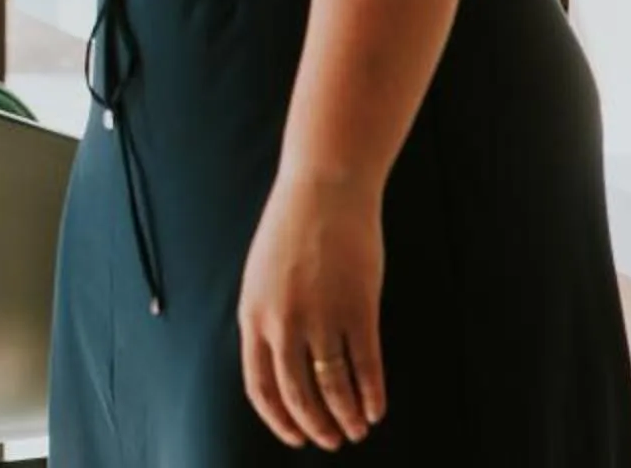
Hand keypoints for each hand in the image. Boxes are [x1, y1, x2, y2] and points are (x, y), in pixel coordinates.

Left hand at [237, 172, 386, 449]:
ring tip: (356, 430)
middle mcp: (283, 322)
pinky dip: (372, 395)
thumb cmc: (292, 231)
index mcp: (253, 315)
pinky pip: (366, 367)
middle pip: (298, 394)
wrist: (323, 189)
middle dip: (316, 426)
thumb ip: (267, 320)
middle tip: (331, 440)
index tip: (296, 436)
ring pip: (334, 387)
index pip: (260, 386)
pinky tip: (377, 409)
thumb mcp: (262, 277)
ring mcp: (322, 316)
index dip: (279, 419)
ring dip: (347, 416)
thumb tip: (281, 366)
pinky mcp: (358, 308)